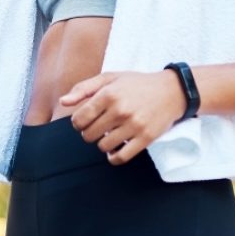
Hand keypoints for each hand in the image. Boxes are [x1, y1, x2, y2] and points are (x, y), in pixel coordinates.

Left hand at [59, 69, 189, 165]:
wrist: (172, 91)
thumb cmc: (137, 84)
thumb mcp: (110, 78)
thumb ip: (84, 88)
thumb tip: (63, 102)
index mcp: (109, 94)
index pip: (79, 118)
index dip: (77, 123)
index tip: (84, 121)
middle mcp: (120, 110)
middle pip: (89, 135)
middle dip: (89, 133)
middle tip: (98, 127)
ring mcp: (134, 125)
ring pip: (103, 147)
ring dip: (102, 144)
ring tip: (108, 135)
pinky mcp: (146, 138)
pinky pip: (121, 157)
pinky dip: (113, 157)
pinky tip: (114, 150)